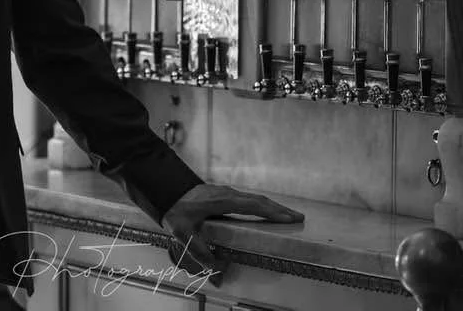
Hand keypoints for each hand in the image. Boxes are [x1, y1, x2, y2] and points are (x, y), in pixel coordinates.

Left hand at [162, 184, 303, 283]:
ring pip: (253, 198)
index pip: (254, 206)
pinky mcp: (222, 194)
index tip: (292, 217)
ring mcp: (225, 192)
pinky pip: (246, 199)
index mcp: (223, 200)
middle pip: (259, 200)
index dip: (273, 211)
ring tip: (286, 216)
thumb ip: (201, 253)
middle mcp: (228, 193)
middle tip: (299, 217)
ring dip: (271, 206)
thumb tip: (218, 272)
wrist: (164, 189)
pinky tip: (263, 212)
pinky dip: (260, 205)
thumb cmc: (175, 209)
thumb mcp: (184, 233)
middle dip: (279, 208)